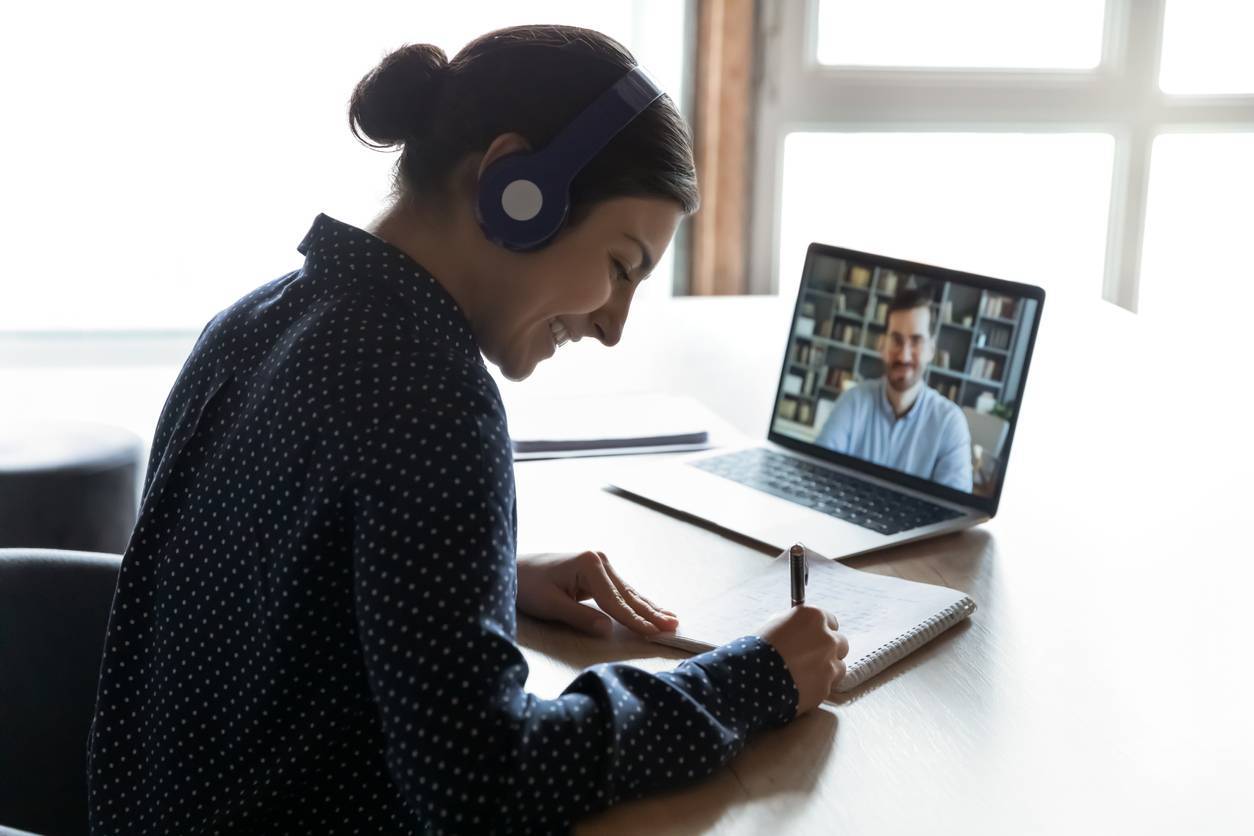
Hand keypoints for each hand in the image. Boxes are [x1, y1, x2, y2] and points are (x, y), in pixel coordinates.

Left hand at [516, 551, 678, 636]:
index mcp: (590, 565)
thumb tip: (609, 630)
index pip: (617, 601)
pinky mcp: (598, 571)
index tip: (654, 634)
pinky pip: (621, 591)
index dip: (635, 620)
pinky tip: (652, 609)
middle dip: (651, 612)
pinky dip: (636, 602)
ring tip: (672, 619)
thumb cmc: (528, 586)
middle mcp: (600, 560)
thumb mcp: (551, 605)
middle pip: (629, 594)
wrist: (513, 569)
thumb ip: (581, 617)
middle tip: (674, 626)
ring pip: (629, 591)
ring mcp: (600, 563)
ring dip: (649, 607)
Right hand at [754, 606, 848, 716]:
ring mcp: (830, 663)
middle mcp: (827, 638)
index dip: (821, 630)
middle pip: (840, 643)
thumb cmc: (758, 648)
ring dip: (828, 669)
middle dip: (828, 649)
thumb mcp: (775, 625)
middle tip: (812, 656)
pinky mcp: (826, 686)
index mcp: (814, 617)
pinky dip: (819, 686)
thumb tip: (798, 629)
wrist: (753, 678)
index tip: (814, 637)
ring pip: (839, 666)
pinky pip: (829, 685)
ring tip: (807, 674)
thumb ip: (794, 625)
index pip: (831, 621)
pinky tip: (802, 686)